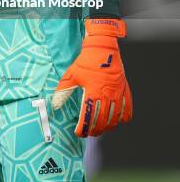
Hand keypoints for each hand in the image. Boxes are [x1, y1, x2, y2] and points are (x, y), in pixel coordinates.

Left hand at [52, 18, 132, 136]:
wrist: (103, 48)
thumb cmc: (86, 61)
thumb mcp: (72, 75)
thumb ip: (63, 91)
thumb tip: (55, 105)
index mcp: (93, 92)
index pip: (88, 117)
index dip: (83, 128)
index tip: (79, 132)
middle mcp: (106, 95)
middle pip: (102, 121)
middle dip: (94, 130)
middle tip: (89, 133)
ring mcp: (117, 94)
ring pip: (114, 118)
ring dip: (107, 127)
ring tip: (100, 129)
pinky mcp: (124, 91)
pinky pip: (127, 110)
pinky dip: (122, 118)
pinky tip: (117, 121)